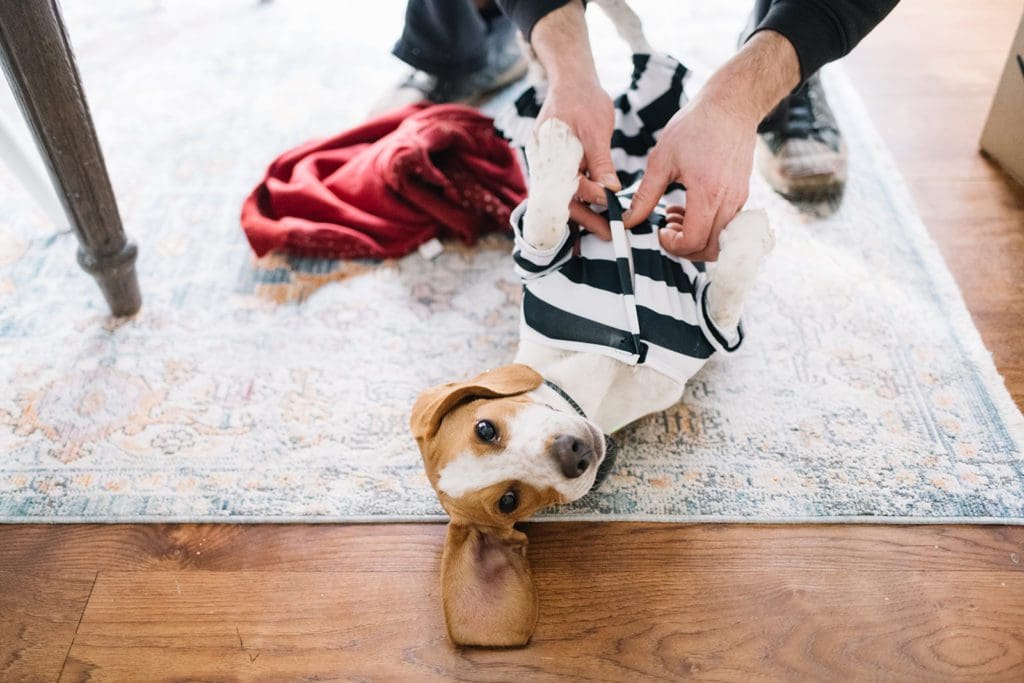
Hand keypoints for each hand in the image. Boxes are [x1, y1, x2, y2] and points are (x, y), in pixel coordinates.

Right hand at [530, 0, 618, 239]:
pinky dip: (579, 204)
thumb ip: (600, 162)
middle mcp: (541, 163)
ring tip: (604, 228)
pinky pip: (562, 192)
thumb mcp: (596, 129)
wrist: (571, 81)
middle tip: (608, 233)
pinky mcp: (553, 167)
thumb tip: (610, 190)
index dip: (591, 197)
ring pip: (561, 199)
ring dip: (582, 215)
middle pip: (560, 200)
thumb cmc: (583, 99)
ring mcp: (545, 166)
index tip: (613, 206)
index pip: (568, 184)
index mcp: (548, 153)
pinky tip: (595, 213)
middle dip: (585, 219)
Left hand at [623, 96, 756, 260]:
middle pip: (711, 249)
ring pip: (721, 241)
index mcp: (706, 193)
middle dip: (685, 249)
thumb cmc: (695, 126)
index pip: (692, 241)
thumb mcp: (661, 160)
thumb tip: (627, 220)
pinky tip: (689, 208)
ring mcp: (739, 199)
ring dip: (696, 239)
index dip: (672, 245)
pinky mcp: (742, 195)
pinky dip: (707, 227)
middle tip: (666, 232)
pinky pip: (726, 225)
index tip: (659, 232)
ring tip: (675, 218)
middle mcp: (728, 201)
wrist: (731, 105)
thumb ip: (645, 196)